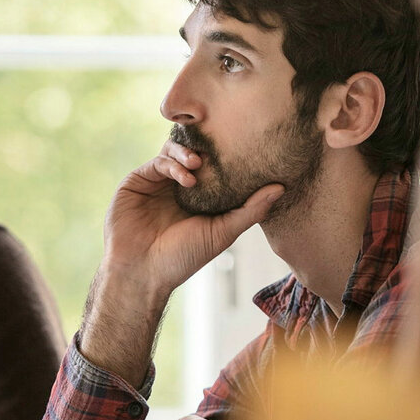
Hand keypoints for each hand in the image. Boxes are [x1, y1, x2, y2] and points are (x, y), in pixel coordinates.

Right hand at [102, 142, 283, 294]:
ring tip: (200, 164)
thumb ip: (250, 210)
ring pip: (174, 151)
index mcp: (198, 196)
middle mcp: (177, 186)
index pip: (215, 166)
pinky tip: (187, 178)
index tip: (246, 149)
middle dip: (207, 147)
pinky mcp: (138, 180)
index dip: (227, 156)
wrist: (143, 272)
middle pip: (194, 152)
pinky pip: (158, 161)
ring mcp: (157, 182)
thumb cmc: (183, 258)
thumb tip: (281, 187)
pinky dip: (173, 164)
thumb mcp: (223, 233)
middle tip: (219, 150)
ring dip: (189, 153)